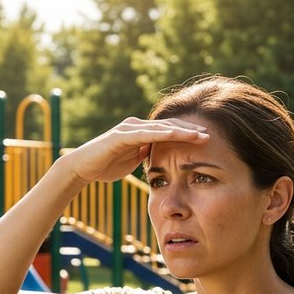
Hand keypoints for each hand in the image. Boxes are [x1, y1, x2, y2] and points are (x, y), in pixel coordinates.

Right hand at [61, 117, 208, 184]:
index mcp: (141, 131)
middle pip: (170, 125)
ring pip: (161, 127)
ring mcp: (129, 128)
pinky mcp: (122, 135)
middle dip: (191, 129)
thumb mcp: (132, 161)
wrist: (82, 167)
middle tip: (211, 134)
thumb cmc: (105, 165)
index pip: (170, 130)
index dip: (188, 134)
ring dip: (182, 131)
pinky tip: (177, 135)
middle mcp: (136, 125)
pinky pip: (146, 133)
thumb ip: (146, 155)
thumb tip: (159, 157)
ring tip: (201, 135)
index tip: (207, 139)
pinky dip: (163, 134)